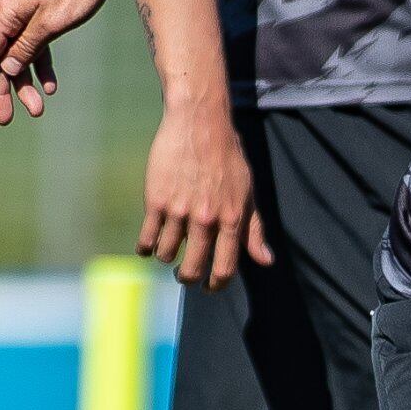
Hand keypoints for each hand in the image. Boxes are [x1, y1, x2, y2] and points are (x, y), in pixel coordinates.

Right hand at [0, 0, 114, 123]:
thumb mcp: (51, 24)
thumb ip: (27, 47)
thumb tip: (6, 70)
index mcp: (5, 11)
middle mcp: (8, 10)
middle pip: (0, 57)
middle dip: (3, 89)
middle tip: (6, 119)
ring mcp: (24, 11)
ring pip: (19, 53)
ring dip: (25, 81)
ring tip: (37, 109)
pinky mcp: (40, 11)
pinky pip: (34, 43)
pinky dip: (40, 64)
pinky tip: (50, 86)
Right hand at [136, 99, 270, 286]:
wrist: (199, 122)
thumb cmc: (227, 156)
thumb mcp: (247, 192)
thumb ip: (254, 230)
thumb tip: (265, 261)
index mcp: (231, 219)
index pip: (225, 267)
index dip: (216, 284)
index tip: (209, 287)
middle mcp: (205, 219)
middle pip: (192, 268)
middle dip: (188, 277)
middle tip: (184, 275)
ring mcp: (179, 210)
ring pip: (166, 253)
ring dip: (166, 257)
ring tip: (167, 250)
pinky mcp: (156, 200)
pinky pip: (147, 237)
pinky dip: (145, 247)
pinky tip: (147, 246)